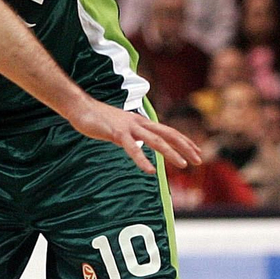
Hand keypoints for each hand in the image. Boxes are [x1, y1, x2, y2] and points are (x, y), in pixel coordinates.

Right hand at [68, 99, 202, 174]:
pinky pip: (132, 148)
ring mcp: (129, 127)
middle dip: (185, 147)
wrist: (80, 107)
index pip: (168, 131)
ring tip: (183, 165)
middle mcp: (139, 123)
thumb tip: (137, 147)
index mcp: (141, 122)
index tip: (196, 152)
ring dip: (171, 153)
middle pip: (168, 134)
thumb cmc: (98, 119)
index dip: (184, 141)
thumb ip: (130, 137)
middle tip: (199, 160)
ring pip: (155, 140)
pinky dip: (141, 159)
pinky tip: (149, 170)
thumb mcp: (119, 130)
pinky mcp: (116, 133)